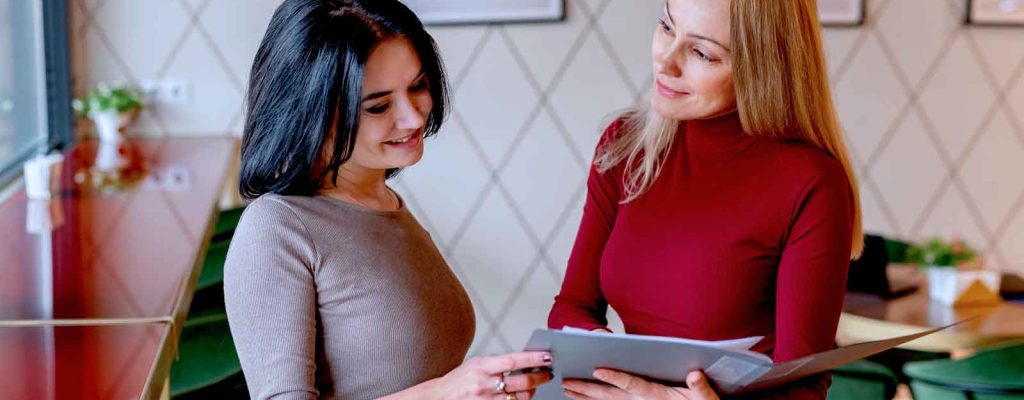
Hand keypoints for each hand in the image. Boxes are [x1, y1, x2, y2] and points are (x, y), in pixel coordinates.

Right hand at [432, 352, 552, 398]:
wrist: (440, 397)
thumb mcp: (476, 364)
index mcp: (482, 366)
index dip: (532, 358)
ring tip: (534, 385)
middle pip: (520, 382)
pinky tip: (521, 395)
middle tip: (548, 373)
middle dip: (539, 377)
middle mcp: (484, 384)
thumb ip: (497, 363)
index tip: (547, 356)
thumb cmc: (460, 379)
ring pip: (518, 398)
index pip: (512, 361)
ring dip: (530, 391)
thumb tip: (524, 361)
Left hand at [562, 369, 718, 399]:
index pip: (632, 385)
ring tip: (568, 390)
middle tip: (567, 382)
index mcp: (658, 397)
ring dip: (588, 397)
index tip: (597, 369)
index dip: (615, 377)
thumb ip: (701, 388)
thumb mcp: (708, 399)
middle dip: (588, 389)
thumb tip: (695, 375)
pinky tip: (584, 398)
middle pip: (611, 396)